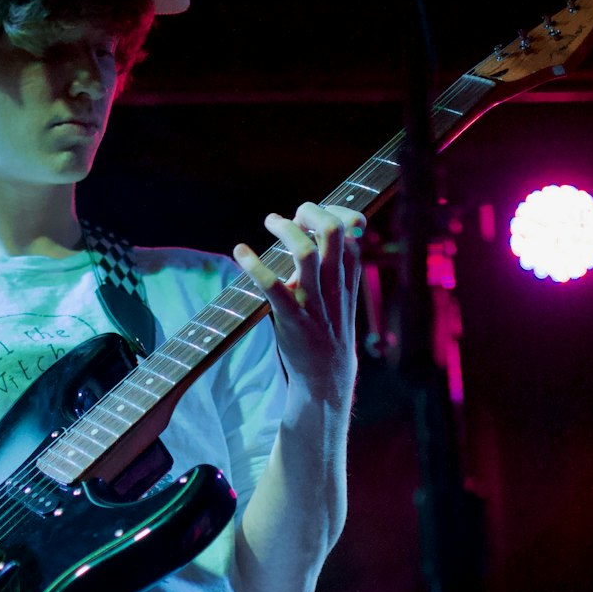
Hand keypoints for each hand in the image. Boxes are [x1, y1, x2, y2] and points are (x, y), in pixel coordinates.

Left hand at [233, 202, 364, 406]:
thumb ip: (331, 268)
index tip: (310, 217)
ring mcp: (314, 303)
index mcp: (348, 278)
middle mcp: (334, 286)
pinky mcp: (292, 321)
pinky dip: (254, 266)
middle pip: (333, 231)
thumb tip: (304, 232)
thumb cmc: (325, 333)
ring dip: (284, 230)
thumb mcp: (338, 298)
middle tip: (290, 217)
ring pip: (306, 253)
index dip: (331, 212)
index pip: (352, 231)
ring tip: (270, 222)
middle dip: (309, 212)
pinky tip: (240, 252)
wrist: (326, 379)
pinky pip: (274, 288)